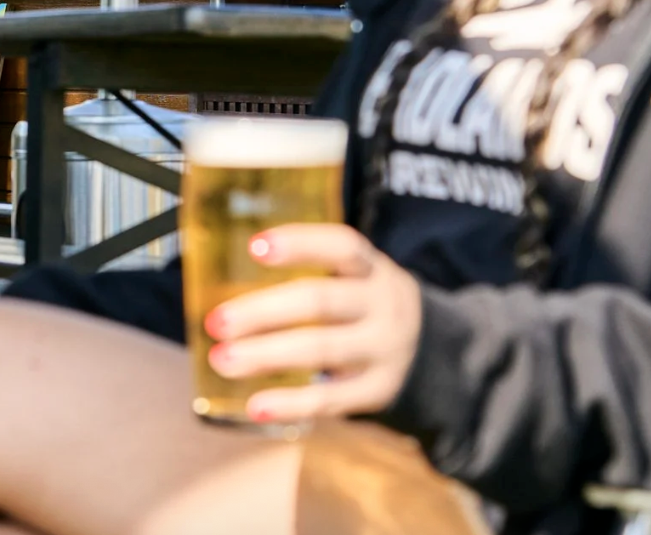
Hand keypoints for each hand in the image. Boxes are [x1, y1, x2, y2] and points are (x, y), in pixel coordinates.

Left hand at [204, 223, 421, 423]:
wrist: (434, 354)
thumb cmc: (364, 305)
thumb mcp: (354, 279)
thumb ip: (307, 273)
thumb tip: (217, 278)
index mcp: (372, 270)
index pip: (342, 247)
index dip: (300, 244)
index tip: (254, 247)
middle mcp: (382, 306)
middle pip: (320, 302)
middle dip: (262, 311)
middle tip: (215, 322)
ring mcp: (384, 350)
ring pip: (322, 349)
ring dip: (265, 355)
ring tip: (221, 360)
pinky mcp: (379, 391)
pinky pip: (332, 398)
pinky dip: (291, 403)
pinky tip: (255, 406)